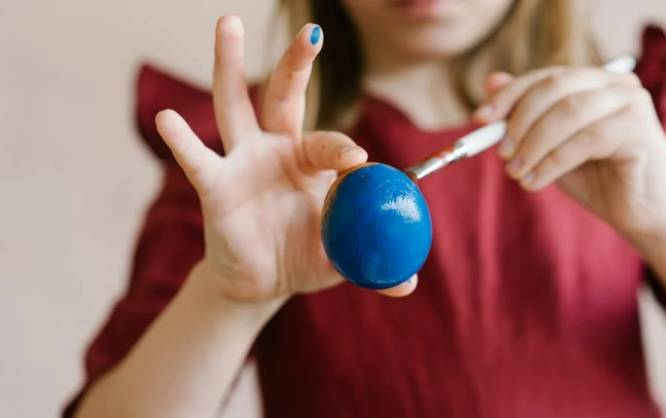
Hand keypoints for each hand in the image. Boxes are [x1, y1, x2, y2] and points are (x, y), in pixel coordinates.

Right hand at [155, 16, 416, 302]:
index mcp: (312, 162)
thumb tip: (410, 285)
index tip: (357, 159)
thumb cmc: (304, 258)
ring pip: (235, 105)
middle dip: (297, 63)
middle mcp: (276, 150)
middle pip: (284, 97)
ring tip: (227, 22)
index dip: (343, 148)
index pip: (330, 143)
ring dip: (230, 65)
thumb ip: (373, 264)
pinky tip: (166, 118)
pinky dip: (181, 141)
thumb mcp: (342, 260)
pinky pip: (198, 160)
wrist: (260, 283)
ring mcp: (242, 162)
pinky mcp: (215, 185)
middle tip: (312, 30)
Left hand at [474, 66, 665, 236]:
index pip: (545, 77)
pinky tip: (534, 182)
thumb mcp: (548, 146)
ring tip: (516, 173)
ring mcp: (632, 102)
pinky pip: (585, 140)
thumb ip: (524, 116)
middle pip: (555, 87)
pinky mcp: (640, 129)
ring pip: (568, 113)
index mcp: (593, 81)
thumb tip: (491, 82)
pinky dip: (552, 163)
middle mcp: (616, 83)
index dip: (509, 95)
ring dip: (533, 145)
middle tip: (501, 153)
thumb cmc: (594, 177)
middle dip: (519, 120)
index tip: (480, 120)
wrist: (640, 214)